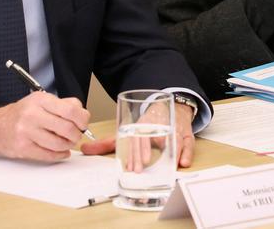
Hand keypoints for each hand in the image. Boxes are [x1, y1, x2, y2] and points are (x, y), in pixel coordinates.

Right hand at [0, 92, 89, 160]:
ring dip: (68, 146)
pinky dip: (59, 155)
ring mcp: (27, 132)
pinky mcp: (23, 148)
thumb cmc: (23, 114)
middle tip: (76, 135)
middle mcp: (33, 115)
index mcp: (41, 100)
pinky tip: (61, 152)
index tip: (83, 123)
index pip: (71, 110)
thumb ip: (64, 105)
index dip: (82, 119)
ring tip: (67, 143)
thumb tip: (82, 115)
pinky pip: (49, 155)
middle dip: (76, 135)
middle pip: (67, 129)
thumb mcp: (41, 101)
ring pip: (59, 144)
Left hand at [82, 100, 196, 167]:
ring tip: (162, 165)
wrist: (171, 106)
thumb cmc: (147, 124)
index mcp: (141, 126)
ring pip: (170, 141)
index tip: (131, 166)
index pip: (136, 139)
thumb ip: (109, 143)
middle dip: (144, 154)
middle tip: (140, 168)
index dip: (133, 153)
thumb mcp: (128, 133)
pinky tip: (182, 162)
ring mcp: (172, 129)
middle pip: (151, 140)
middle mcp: (156, 126)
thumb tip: (86, 149)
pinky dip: (185, 153)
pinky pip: (187, 143)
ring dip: (167, 153)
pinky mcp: (185, 134)